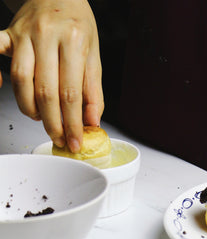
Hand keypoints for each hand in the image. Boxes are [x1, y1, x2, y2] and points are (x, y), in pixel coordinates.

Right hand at [0, 0, 103, 151]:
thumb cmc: (77, 25)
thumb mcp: (93, 55)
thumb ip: (93, 90)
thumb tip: (92, 122)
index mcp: (74, 41)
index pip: (72, 93)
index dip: (73, 123)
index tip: (75, 142)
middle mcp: (47, 36)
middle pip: (46, 91)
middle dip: (52, 123)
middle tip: (59, 139)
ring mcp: (24, 34)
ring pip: (21, 80)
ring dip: (29, 107)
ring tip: (41, 118)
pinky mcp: (9, 34)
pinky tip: (0, 86)